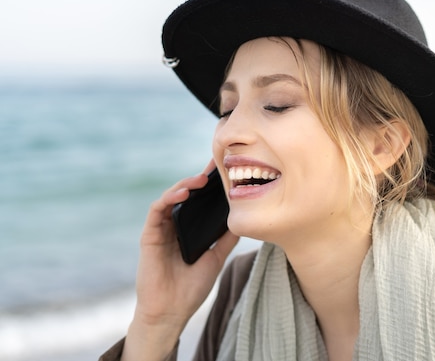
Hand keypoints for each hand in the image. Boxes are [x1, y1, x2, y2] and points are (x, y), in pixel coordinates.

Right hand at [122, 160, 238, 360]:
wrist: (171, 312)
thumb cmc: (192, 288)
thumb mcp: (216, 257)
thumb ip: (226, 238)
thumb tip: (244, 218)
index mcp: (189, 230)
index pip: (199, 201)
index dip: (209, 184)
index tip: (223, 169)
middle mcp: (173, 226)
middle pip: (185, 194)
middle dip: (199, 177)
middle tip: (214, 164)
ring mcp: (160, 229)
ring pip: (170, 197)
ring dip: (184, 185)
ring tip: (200, 179)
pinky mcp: (149, 235)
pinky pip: (157, 210)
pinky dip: (168, 198)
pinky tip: (182, 193)